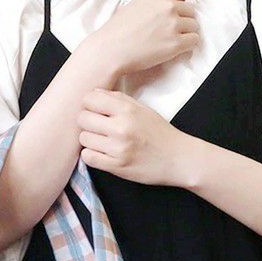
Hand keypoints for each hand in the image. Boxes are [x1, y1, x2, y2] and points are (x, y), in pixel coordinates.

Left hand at [77, 89, 195, 187]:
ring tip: (102, 142)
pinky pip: (88, 157)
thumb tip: (94, 93)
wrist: (178, 159)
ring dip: (90, 140)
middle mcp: (121, 127)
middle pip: (83, 119)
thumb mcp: (142, 109)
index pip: (90, 100)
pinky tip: (101, 153)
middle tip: (98, 128)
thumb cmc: (160, 133)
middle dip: (88, 123)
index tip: (96, 111)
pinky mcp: (116, 166)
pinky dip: (91, 155)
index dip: (89, 105)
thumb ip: (118, 99)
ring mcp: (118, 148)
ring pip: (84, 139)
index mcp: (128, 110)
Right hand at [88, 0, 199, 75]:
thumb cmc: (117, 31)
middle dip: (183, 20)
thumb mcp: (135, 4)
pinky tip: (175, 49)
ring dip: (186, 34)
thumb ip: (155, 3)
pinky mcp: (175, 44)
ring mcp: (173, 25)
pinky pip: (194, 41)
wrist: (109, 51)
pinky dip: (188, 46)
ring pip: (194, 26)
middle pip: (191, 10)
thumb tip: (169, 6)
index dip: (181, 2)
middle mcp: (168, 6)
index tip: (175, 12)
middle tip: (170, 31)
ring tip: (171, 41)